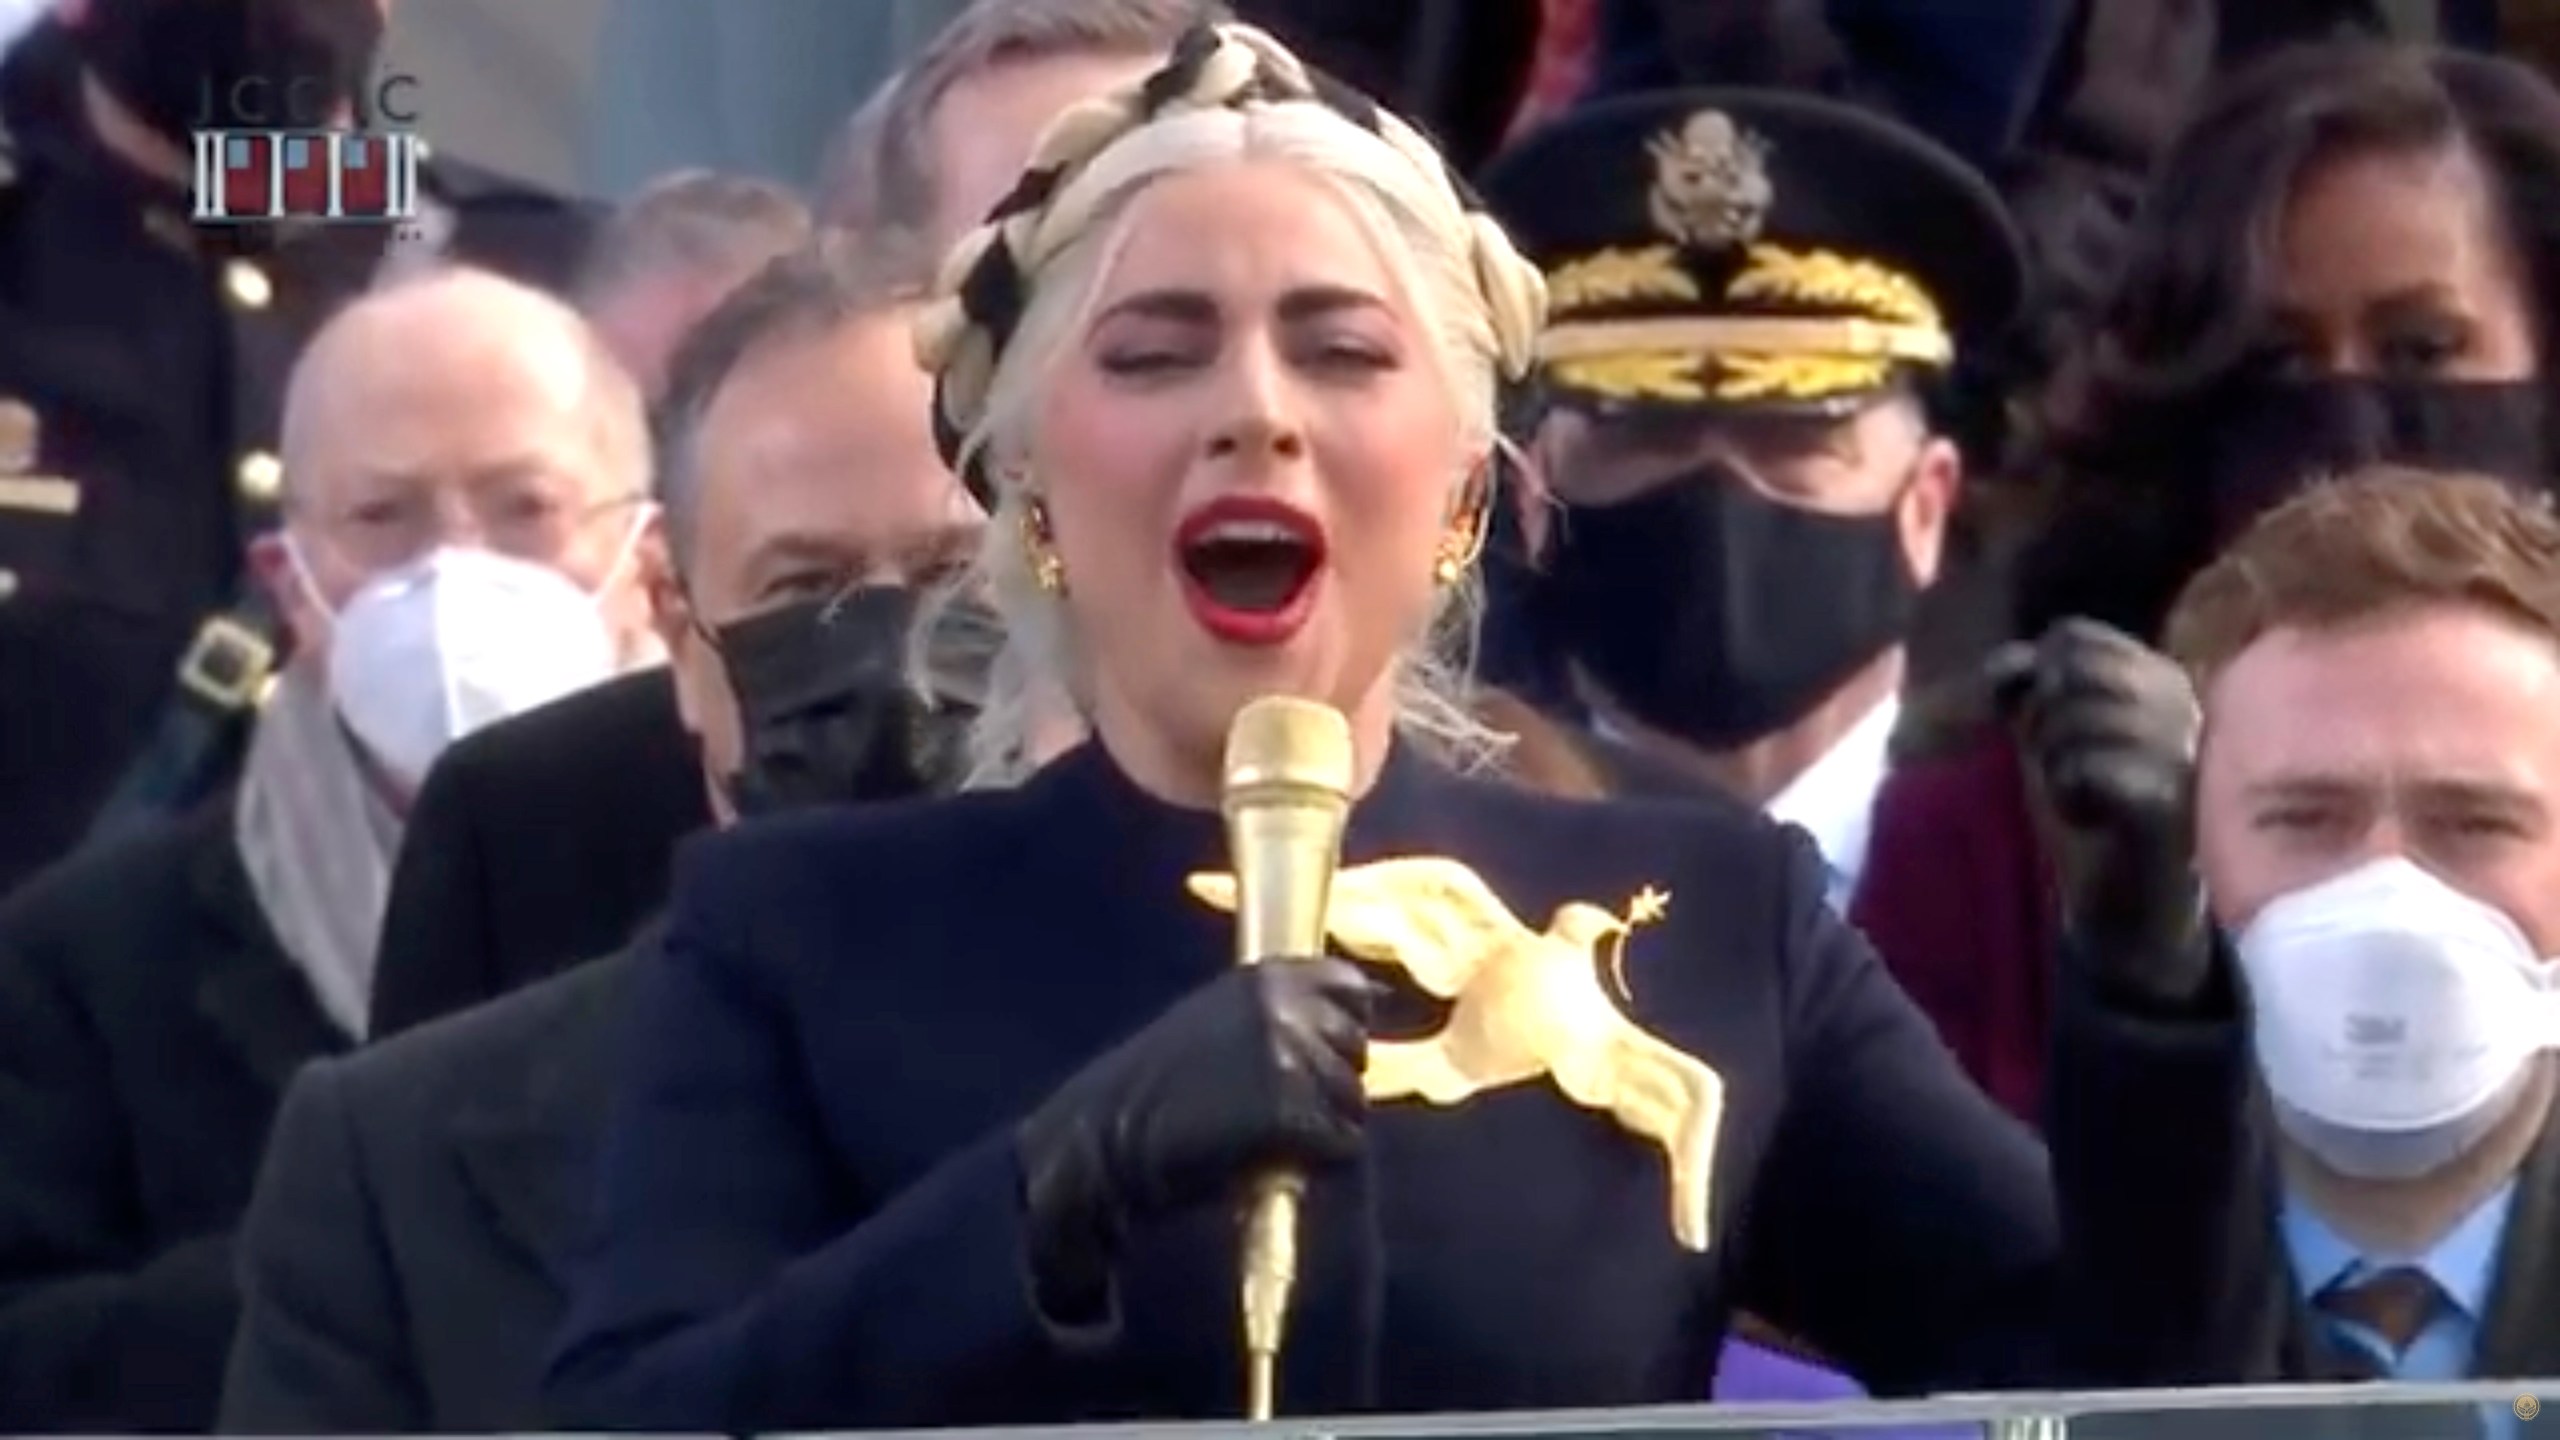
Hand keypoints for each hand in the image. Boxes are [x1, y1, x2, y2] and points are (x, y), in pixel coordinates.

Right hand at [1015, 960, 1372, 1314]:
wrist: (1107, 1141)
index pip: (1352, 989)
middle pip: (1357, 1050)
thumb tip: (1356, 1014)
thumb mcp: (1214, 1021)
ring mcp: (1290, 1055)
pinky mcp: (1292, 1110)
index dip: (1341, 1027)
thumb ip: (1276, 1012)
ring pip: (1352, 1101)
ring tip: (1265, 1138)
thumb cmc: (1155, 1089)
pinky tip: (1273, 1161)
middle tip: (1272, 1110)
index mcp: (1265, 976)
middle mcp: (1283, 1005)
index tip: (1317, 1056)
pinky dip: (1317, 1160)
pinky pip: (1342, 1143)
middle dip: (1330, 1083)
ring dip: (1323, 1126)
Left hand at [1992, 619, 2208, 1004]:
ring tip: (2081, 793)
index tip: (2037, 722)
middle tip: (2064, 765)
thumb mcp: (2048, 736)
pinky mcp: (2171, 797)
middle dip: (2041, 720)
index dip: (2033, 674)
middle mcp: (2183, 701)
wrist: (2127, 900)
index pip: (2075, 635)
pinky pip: (2087, 765)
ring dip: (2053, 762)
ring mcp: (2184, 748)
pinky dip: (2067, 792)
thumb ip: (2026, 689)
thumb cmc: (2091, 809)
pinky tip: (2088, 816)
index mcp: (2158, 676)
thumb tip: (2007, 662)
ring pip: (2076, 717)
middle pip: (2070, 670)